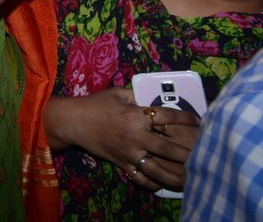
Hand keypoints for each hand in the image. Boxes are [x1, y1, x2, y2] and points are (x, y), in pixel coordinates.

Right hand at [45, 88, 199, 191]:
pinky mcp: (122, 163)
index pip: (167, 117)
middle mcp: (135, 137)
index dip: (185, 118)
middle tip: (202, 152)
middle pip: (168, 148)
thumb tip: (155, 97)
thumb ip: (138, 95)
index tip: (197, 120)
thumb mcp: (117, 93)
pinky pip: (140, 178)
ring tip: (189, 174)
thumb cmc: (95, 104)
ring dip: (175, 173)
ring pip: (157, 168)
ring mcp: (129, 153)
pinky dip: (152, 183)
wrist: (73, 121)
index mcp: (136, 116)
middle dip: (188, 151)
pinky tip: (162, 181)